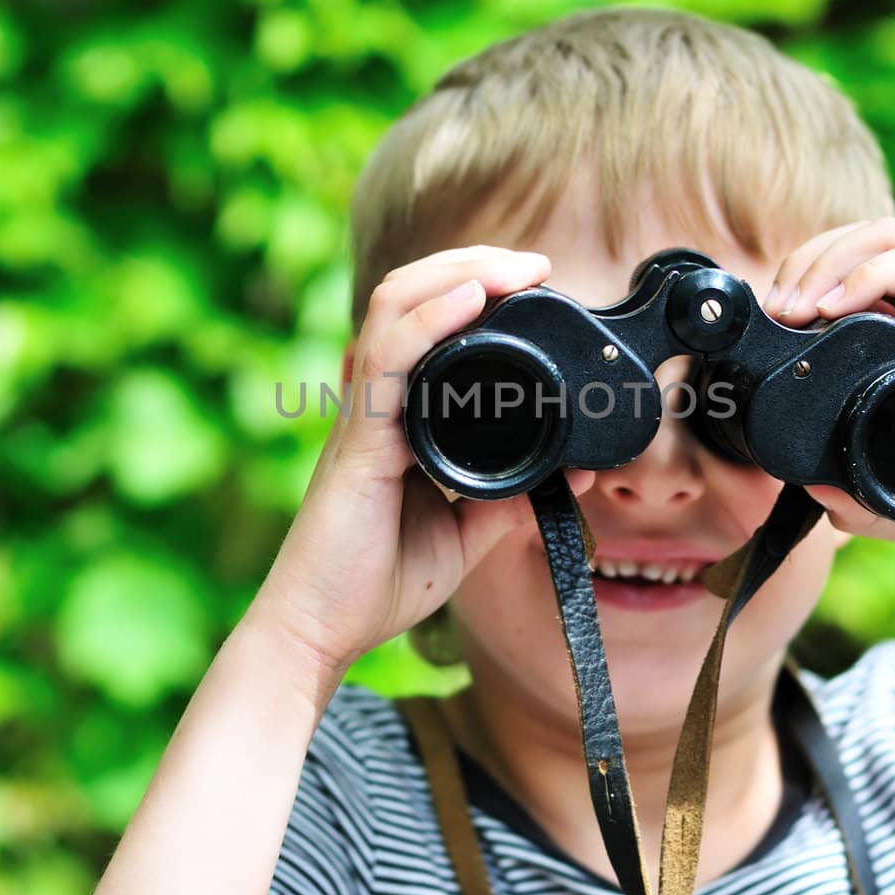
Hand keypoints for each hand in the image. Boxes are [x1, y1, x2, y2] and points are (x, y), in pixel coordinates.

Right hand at [251, 245, 591, 678]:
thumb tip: (571, 470)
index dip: (474, 287)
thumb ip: (508, 498)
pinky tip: (469, 297)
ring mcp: (362, 414)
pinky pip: (388, 359)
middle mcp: (374, 400)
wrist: (322, 630)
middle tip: (536, 264)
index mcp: (396, 413)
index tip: (535, 283)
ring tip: (513, 268)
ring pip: (395, 306)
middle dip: (474, 264)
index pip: (425, 321)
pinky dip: (430, 318)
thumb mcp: (463, 532)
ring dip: (459, 273)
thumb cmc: (376, 582)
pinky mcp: (359, 440)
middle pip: (410, 295)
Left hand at [760, 218, 894, 558]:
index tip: (769, 329)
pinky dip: (868, 273)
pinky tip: (833, 306)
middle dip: (802, 264)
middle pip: (856, 244)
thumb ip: (861, 499)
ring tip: (794, 307)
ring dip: (826, 260)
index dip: (801, 286)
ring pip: (883, 237)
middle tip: (774, 312)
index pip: (849, 277)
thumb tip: (809, 493)